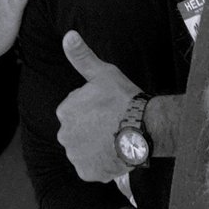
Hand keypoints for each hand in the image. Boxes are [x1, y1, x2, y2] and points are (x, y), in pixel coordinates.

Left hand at [57, 32, 141, 182]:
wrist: (144, 127)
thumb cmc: (124, 99)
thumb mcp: (102, 73)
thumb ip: (82, 57)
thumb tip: (68, 36)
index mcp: (65, 111)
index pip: (75, 110)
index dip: (93, 109)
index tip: (108, 108)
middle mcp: (64, 135)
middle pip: (78, 131)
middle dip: (91, 129)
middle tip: (113, 124)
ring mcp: (76, 156)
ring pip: (84, 150)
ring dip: (96, 147)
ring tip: (116, 139)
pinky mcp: (88, 172)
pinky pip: (92, 168)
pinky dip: (101, 164)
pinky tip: (115, 153)